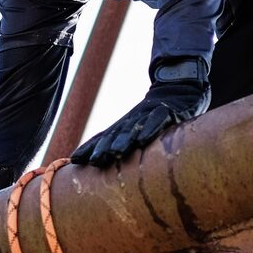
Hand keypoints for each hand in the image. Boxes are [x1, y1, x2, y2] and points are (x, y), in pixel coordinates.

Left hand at [71, 74, 209, 166]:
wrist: (178, 89)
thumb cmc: (154, 115)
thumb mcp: (138, 128)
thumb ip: (123, 142)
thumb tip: (101, 163)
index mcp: (123, 124)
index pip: (102, 136)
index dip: (88, 147)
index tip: (74, 160)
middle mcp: (132, 119)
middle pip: (114, 134)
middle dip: (102, 148)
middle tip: (93, 161)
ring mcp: (149, 114)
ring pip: (133, 128)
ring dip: (123, 141)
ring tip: (114, 153)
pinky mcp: (167, 112)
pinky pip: (157, 121)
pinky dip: (149, 130)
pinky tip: (141, 141)